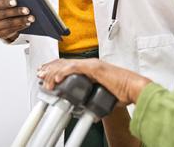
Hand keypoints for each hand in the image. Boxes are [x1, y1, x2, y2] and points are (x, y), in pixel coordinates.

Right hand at [0, 0, 34, 41]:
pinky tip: (27, 23)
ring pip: (8, 23)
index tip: (15, 2)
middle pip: (4, 14)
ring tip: (31, 18)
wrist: (1, 25)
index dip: (6, 3)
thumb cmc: (5, 10)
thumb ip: (10, 2)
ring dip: (21, 20)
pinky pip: (11, 30)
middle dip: (16, 12)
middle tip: (27, 10)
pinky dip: (20, 26)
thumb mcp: (4, 5)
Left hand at [36, 58, 151, 105]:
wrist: (133, 88)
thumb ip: (93, 98)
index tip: (47, 75)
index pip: (69, 66)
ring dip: (53, 72)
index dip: (56, 69)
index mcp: (92, 68)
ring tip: (45, 79)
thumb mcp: (102, 94)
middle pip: (65, 63)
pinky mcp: (94, 69)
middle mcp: (91, 64)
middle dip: (50, 69)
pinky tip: (56, 79)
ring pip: (66, 65)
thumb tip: (88, 109)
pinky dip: (63, 72)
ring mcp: (92, 65)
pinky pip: (74, 68)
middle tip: (40, 75)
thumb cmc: (123, 91)